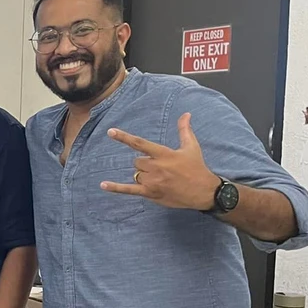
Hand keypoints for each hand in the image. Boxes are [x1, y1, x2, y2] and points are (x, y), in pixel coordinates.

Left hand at [102, 114, 218, 210]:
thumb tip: (185, 114)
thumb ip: (184, 130)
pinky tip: (103, 184)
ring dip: (144, 175)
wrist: (203, 191)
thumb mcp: (191, 146)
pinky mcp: (150, 193)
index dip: (124, 137)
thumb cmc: (197, 167)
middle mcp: (156, 167)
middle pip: (137, 161)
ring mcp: (152, 181)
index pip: (140, 143)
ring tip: (161, 178)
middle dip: (145, 163)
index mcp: (164, 154)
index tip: (110, 131)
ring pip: (136, 174)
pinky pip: (129, 190)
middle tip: (162, 168)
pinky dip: (116, 188)